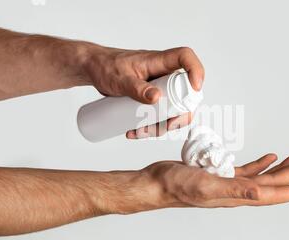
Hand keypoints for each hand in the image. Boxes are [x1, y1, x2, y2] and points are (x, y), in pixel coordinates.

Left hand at [83, 46, 203, 138]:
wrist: (93, 70)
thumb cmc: (105, 67)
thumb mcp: (120, 79)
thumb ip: (137, 88)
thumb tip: (156, 98)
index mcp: (159, 61)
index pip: (185, 58)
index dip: (196, 71)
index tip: (195, 89)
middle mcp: (163, 74)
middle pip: (186, 93)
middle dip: (180, 114)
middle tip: (168, 126)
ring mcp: (159, 87)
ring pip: (173, 109)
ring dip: (162, 125)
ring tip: (140, 132)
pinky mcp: (151, 99)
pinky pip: (159, 115)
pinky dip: (150, 127)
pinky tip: (135, 132)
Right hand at [119, 154, 288, 212]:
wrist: (157, 182)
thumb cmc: (176, 186)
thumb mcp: (207, 186)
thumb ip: (236, 189)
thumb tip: (261, 192)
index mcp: (236, 196)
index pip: (271, 194)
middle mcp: (235, 192)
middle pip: (271, 184)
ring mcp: (228, 183)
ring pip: (261, 177)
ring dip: (279, 169)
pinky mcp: (219, 175)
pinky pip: (246, 170)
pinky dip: (260, 164)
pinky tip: (268, 158)